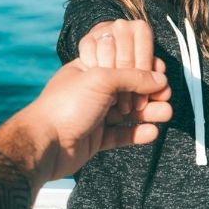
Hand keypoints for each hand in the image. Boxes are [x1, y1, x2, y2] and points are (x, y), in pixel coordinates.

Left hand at [27, 59, 171, 184]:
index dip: (142, 69)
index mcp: (89, 70)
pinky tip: (151, 132)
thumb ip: (133, 76)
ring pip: (128, 112)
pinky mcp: (96, 138)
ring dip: (149, 113)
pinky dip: (138, 133)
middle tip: (165, 96)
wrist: (42, 145)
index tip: (160, 74)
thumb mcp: (102, 79)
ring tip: (166, 114)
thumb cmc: (66, 105)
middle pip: (128, 89)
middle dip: (150, 92)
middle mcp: (92, 91)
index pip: (122, 64)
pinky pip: (122, 134)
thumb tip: (160, 79)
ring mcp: (94, 115)